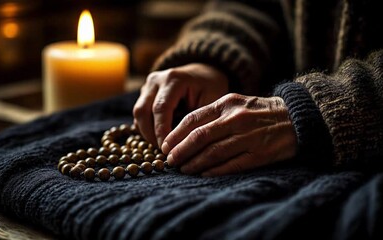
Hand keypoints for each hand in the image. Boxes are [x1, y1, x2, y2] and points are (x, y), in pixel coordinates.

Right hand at [133, 63, 228, 146]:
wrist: (204, 73)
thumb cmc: (211, 88)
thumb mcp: (211, 102)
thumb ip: (195, 120)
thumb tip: (181, 144)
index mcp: (173, 79)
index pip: (160, 109)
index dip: (161, 131)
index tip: (168, 150)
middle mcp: (156, 80)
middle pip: (142, 111)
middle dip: (150, 135)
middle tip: (164, 151)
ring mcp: (148, 85)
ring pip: (138, 114)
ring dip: (147, 133)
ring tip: (163, 146)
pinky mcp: (145, 93)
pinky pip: (140, 114)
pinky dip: (147, 128)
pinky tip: (161, 138)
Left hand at [161, 93, 296, 176]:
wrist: (297, 117)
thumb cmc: (260, 111)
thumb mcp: (236, 103)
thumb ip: (213, 114)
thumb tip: (186, 131)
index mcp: (227, 103)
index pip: (193, 119)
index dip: (176, 134)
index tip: (166, 145)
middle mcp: (236, 119)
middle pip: (200, 137)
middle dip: (181, 151)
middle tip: (170, 160)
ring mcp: (248, 137)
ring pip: (213, 153)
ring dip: (194, 163)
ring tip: (183, 169)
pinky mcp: (259, 154)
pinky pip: (231, 165)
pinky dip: (214, 171)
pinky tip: (204, 174)